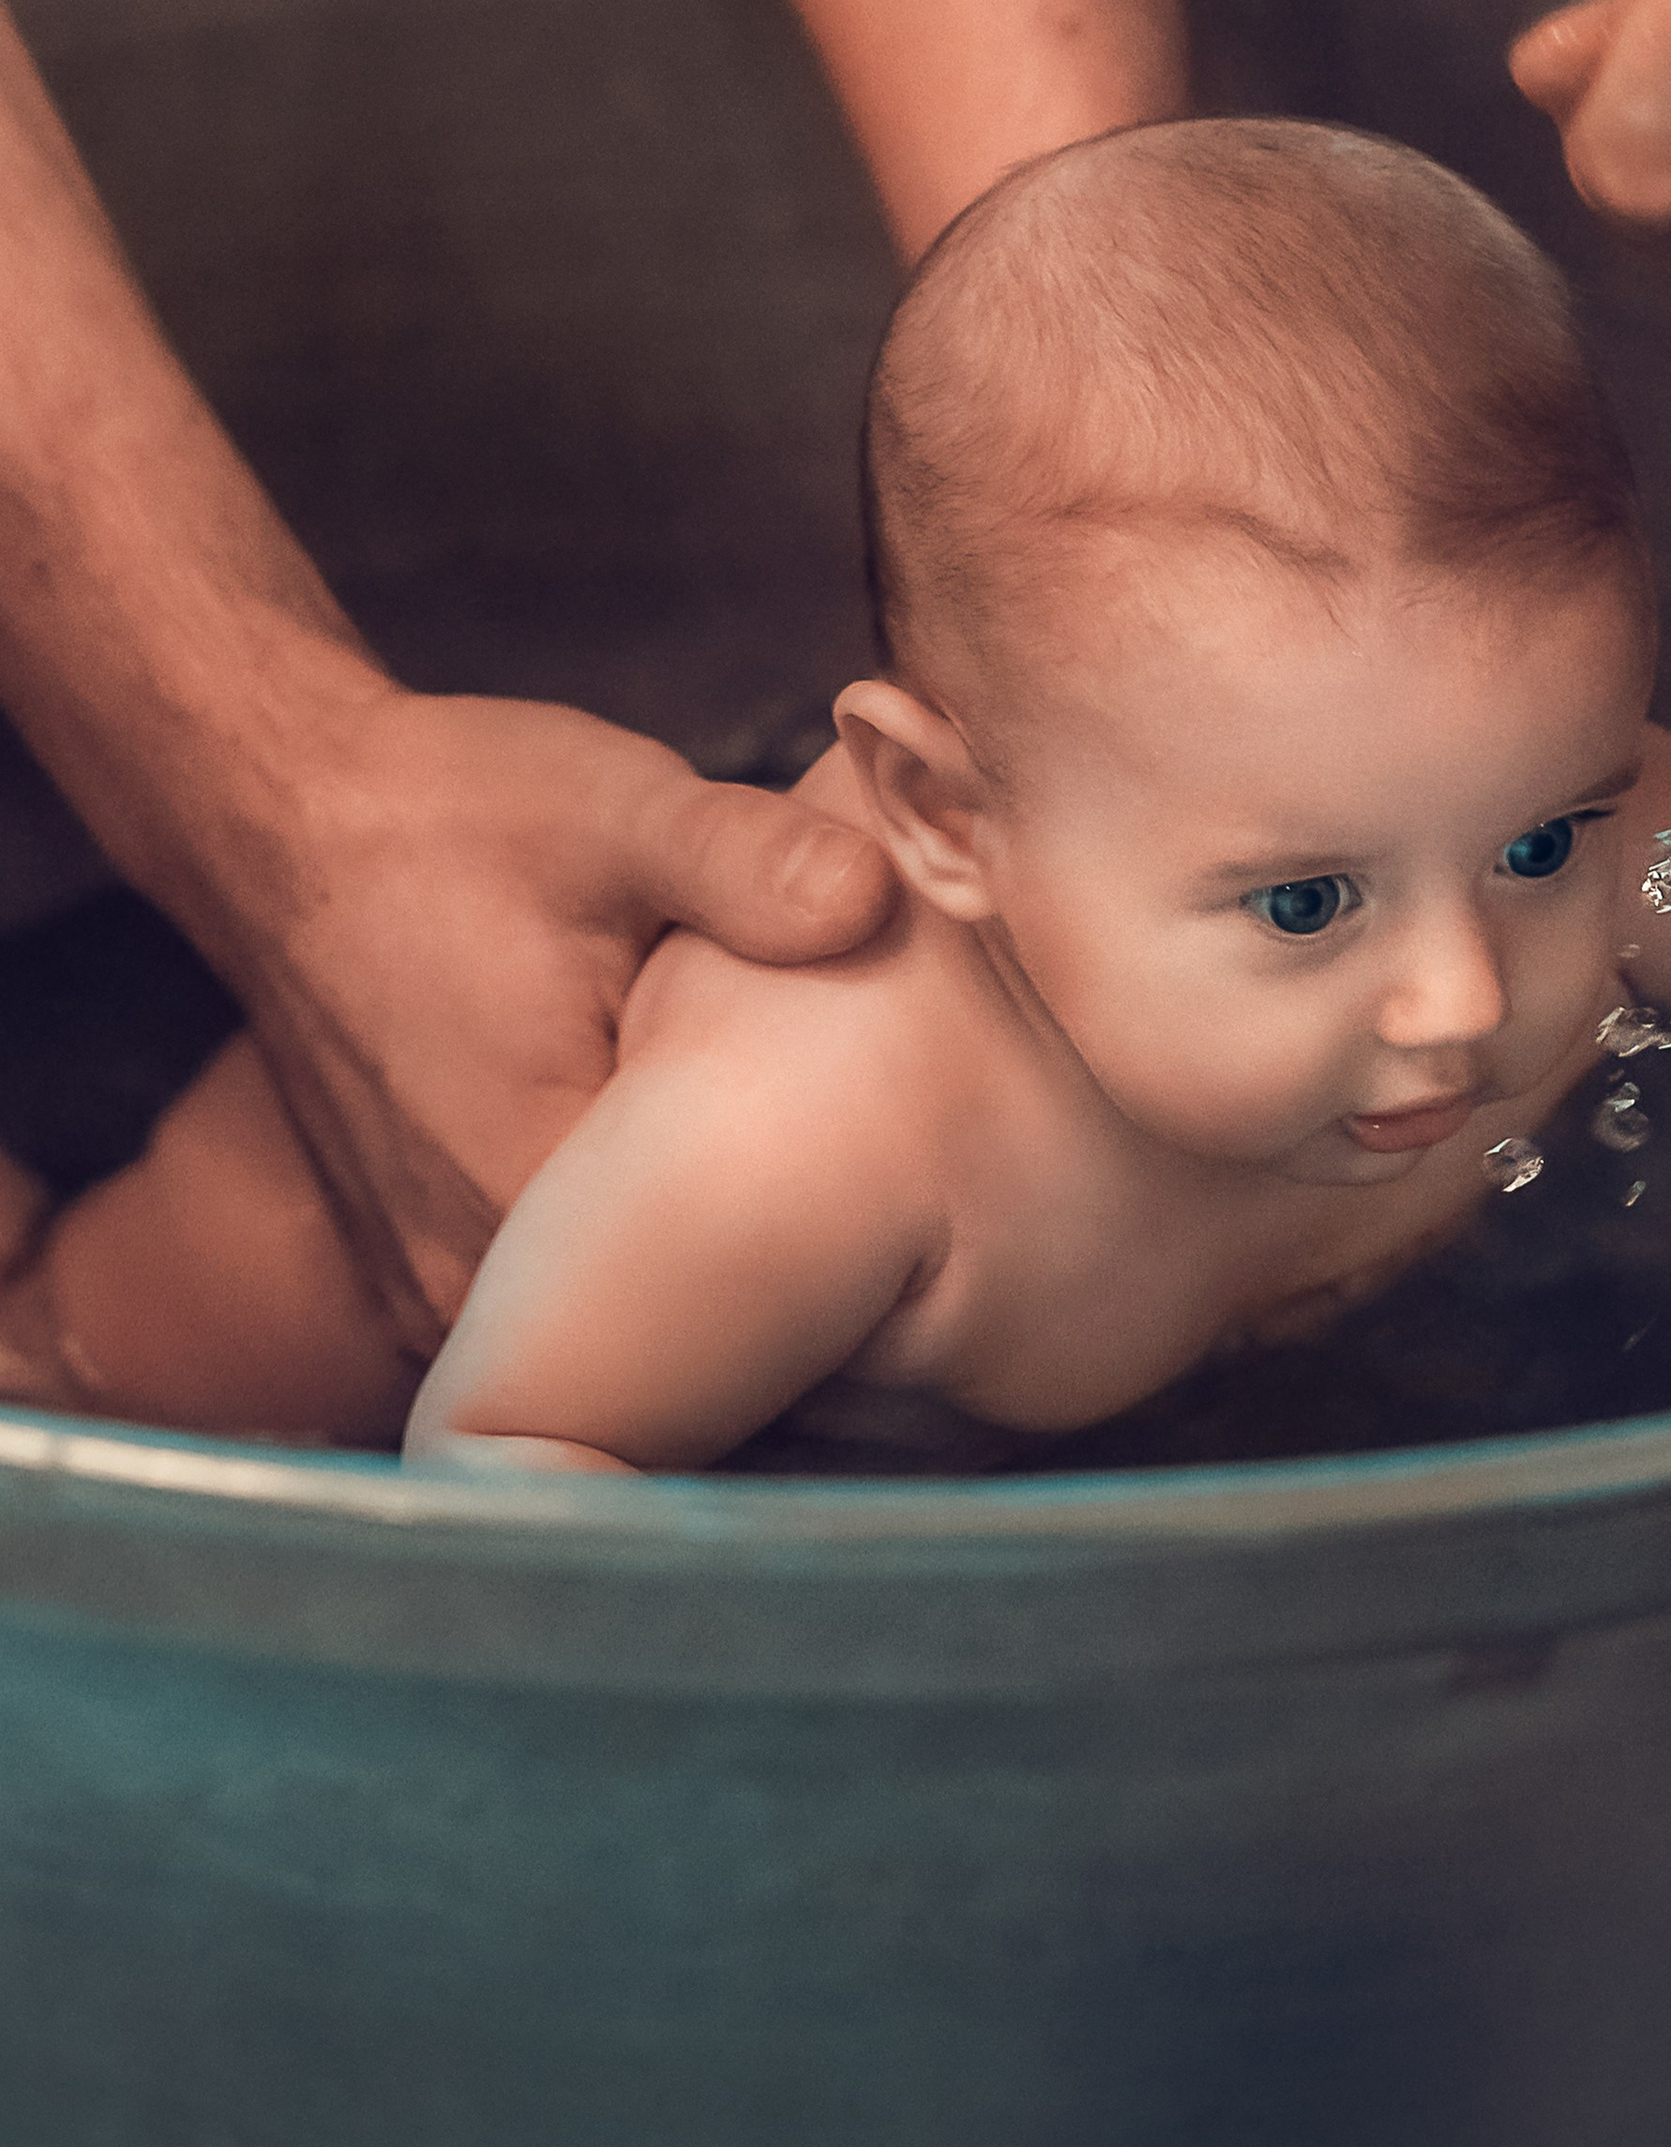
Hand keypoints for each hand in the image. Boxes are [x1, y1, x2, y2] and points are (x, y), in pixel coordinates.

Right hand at [225, 687, 893, 1357]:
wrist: (288, 819)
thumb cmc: (449, 814)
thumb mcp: (618, 812)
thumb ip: (748, 862)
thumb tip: (876, 899)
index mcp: (521, 1185)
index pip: (718, 1308)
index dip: (831, 1261)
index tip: (906, 1203)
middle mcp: (461, 1276)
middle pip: (666, 1334)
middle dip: (771, 1267)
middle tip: (873, 1188)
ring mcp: (428, 1283)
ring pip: (608, 1325)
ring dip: (691, 1260)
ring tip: (783, 1176)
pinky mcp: (415, 1262)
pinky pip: (551, 1297)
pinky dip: (620, 1246)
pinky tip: (679, 1168)